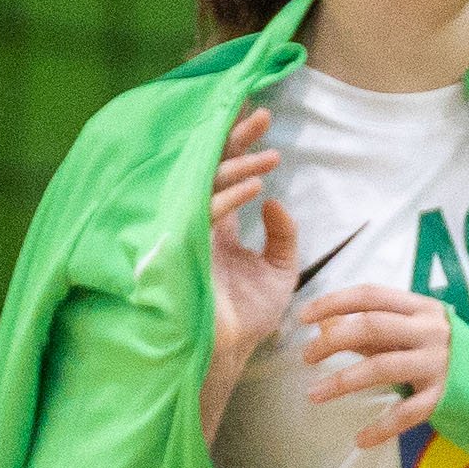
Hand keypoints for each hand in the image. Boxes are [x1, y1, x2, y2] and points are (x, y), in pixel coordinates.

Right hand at [207, 107, 294, 365]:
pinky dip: (231, 198)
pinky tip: (258, 188)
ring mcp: (190, 231)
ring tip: (272, 157)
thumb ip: (282, 236)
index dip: (241, 145)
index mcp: (217, 224)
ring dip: (240, 167)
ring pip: (208, 184)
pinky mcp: (186, 247)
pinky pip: (205, 212)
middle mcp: (200, 222)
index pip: (226, 173)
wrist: (230, 352)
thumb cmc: (249, 317)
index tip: (264, 119)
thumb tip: (273, 200)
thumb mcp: (280, 271)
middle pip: (213, 168)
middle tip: (262, 115)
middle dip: (235, 139)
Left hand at [301, 283, 452, 447]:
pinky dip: (381, 427)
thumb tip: (325, 327)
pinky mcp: (443, 397)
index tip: (304, 316)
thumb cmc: (441, 354)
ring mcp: (437, 365)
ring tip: (314, 394)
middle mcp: (430, 331)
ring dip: (343, 381)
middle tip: (306, 356)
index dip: (334, 302)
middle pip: (372, 327)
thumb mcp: (411, 333)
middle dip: (332, 341)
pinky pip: (406, 413)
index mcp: (420, 308)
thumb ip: (372, 330)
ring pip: (382, 368)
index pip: (371, 295)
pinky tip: (360, 440)